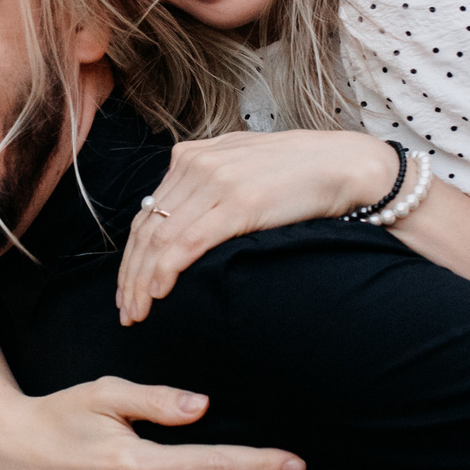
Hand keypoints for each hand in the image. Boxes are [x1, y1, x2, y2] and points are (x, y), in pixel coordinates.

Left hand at [117, 132, 397, 323]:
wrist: (344, 164)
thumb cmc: (298, 174)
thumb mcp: (240, 170)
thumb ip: (210, 186)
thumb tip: (185, 222)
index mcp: (192, 155)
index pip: (148, 214)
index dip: (132, 256)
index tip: (128, 290)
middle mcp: (196, 164)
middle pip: (147, 229)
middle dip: (130, 276)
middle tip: (126, 311)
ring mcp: (215, 181)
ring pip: (160, 240)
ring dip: (142, 283)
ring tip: (138, 314)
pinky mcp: (237, 203)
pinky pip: (186, 244)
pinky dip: (165, 272)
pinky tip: (158, 294)